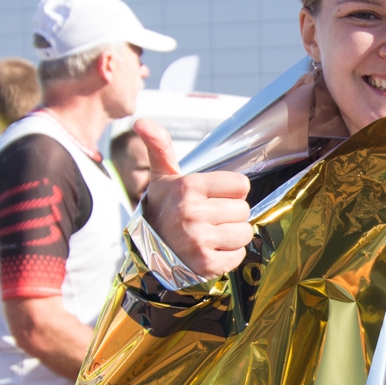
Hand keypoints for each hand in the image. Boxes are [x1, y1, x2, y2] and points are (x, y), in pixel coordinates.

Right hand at [134, 119, 253, 279]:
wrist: (147, 250)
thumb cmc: (163, 210)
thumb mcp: (162, 177)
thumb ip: (160, 147)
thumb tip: (140, 120)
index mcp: (189, 187)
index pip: (241, 185)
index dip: (231, 191)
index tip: (214, 197)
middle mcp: (193, 213)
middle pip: (244, 210)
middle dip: (231, 215)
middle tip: (210, 219)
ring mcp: (200, 240)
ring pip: (245, 233)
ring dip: (233, 236)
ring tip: (212, 235)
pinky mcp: (207, 264)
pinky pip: (239, 255)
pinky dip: (229, 256)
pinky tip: (210, 251)